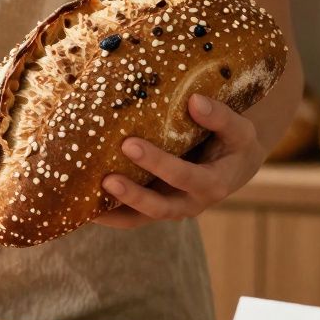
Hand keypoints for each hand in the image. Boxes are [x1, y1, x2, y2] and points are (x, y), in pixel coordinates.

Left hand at [95, 94, 263, 228]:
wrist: (234, 164)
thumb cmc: (234, 142)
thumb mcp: (239, 129)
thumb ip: (220, 117)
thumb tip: (194, 100)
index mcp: (213, 184)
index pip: (185, 177)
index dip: (159, 164)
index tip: (130, 144)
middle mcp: (191, 203)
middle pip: (159, 207)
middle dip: (132, 195)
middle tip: (105, 178)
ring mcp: (170, 208)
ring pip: (139, 218)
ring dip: (112, 212)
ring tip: (83, 201)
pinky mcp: (153, 207)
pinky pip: (128, 216)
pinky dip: (106, 214)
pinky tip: (79, 204)